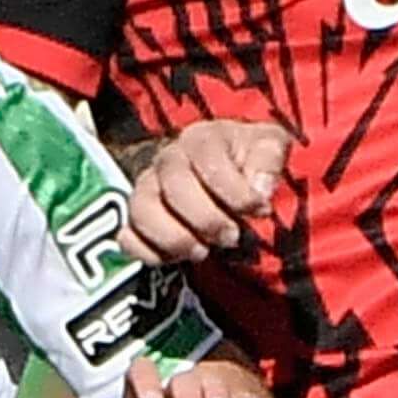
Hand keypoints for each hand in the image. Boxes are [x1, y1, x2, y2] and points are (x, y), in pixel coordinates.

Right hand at [127, 118, 291, 262]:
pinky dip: (148, 252)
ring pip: (142, 212)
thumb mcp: (269, 147)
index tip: (259, 210)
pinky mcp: (136, 220)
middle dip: (207, 218)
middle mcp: (167, 160)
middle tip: (232, 236)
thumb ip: (269, 159)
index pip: (207, 158)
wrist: (229, 176)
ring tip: (202, 251)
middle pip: (173, 186)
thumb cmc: (247, 161)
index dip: (234, 189)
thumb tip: (259, 188)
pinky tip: (177, 258)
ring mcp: (146, 189)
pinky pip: (128, 238)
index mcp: (200, 138)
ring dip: (175, 238)